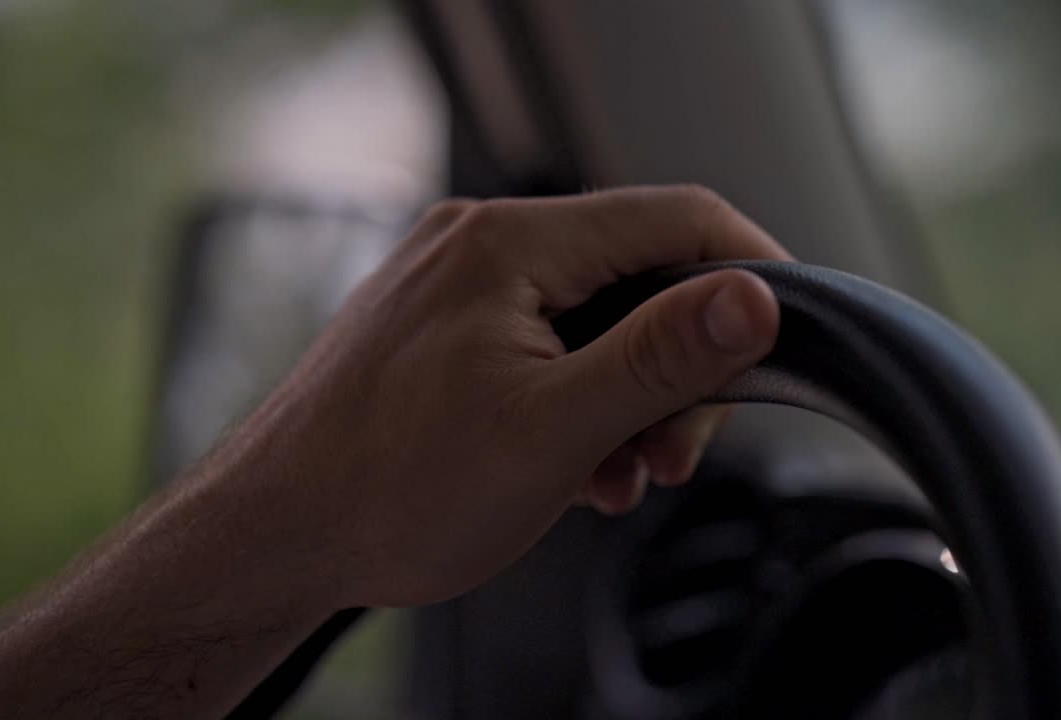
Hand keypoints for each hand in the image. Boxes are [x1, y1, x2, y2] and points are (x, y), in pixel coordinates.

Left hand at [245, 185, 788, 607]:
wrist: (274, 537)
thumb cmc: (389, 488)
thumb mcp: (552, 430)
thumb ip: (659, 358)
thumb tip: (752, 301)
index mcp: (509, 244)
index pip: (676, 217)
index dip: (749, 270)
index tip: (785, 337)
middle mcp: (482, 245)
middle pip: (640, 272)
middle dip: (680, 363)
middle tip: (679, 448)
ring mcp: (460, 285)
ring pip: (599, 316)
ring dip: (634, 394)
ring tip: (623, 472)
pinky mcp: (448, 329)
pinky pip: (550, 344)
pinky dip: (584, 401)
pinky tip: (581, 467)